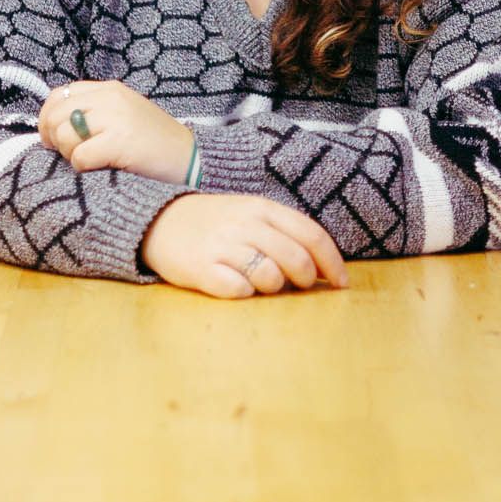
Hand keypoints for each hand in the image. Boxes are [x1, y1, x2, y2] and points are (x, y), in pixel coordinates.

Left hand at [38, 79, 194, 183]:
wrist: (191, 157)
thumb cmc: (154, 143)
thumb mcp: (123, 115)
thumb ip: (94, 112)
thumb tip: (54, 125)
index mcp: (110, 89)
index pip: (60, 94)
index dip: (47, 118)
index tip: (51, 138)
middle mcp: (111, 98)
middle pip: (57, 115)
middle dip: (55, 140)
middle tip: (70, 155)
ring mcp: (116, 118)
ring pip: (64, 135)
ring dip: (70, 155)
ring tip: (89, 162)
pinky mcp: (120, 142)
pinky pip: (80, 156)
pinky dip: (83, 168)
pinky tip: (100, 168)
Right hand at [141, 193, 348, 298]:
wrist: (159, 221)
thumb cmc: (214, 223)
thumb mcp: (251, 214)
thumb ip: (285, 233)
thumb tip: (323, 266)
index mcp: (263, 208)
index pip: (312, 235)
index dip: (333, 263)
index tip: (342, 283)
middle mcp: (245, 224)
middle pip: (296, 259)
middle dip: (307, 280)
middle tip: (301, 286)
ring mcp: (223, 246)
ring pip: (271, 277)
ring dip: (274, 288)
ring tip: (261, 282)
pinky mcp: (202, 269)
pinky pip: (239, 291)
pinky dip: (245, 293)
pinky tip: (236, 286)